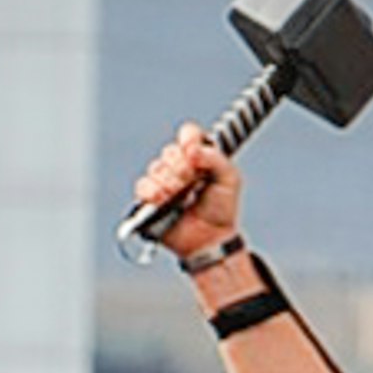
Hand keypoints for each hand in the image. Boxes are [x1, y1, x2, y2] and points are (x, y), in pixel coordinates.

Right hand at [131, 124, 242, 259]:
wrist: (210, 238)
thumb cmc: (221, 209)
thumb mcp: (229, 179)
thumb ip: (215, 158)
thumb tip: (193, 149)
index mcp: (198, 156)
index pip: (188, 134)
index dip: (189, 139)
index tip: (193, 151)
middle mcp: (178, 165)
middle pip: (170, 151)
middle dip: (182, 167)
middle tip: (192, 182)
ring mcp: (162, 180)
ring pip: (156, 167)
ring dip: (169, 182)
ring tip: (180, 196)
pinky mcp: (149, 197)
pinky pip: (143, 186)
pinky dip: (153, 191)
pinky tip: (163, 200)